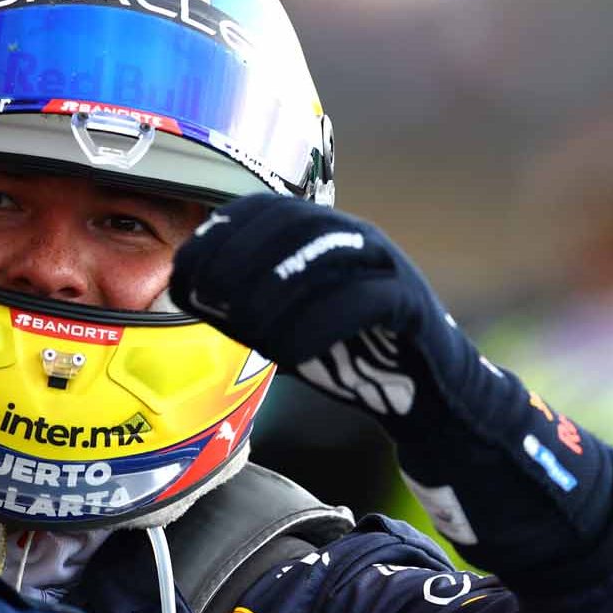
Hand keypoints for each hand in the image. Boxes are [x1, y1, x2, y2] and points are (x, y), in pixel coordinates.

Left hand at [171, 195, 612, 582]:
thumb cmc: (352, 358)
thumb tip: (184, 288)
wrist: (429, 400)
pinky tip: (288, 349)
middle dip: (240, 258)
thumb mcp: (286, 327)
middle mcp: (356, 240)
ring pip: (327, 254)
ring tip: (241, 323)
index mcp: (323, 237)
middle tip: (205, 298)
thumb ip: (245, 305)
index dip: (220, 237)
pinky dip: (321, 321)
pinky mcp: (413, 304)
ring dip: (275, 286)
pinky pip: (367, 299)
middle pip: (291, 225)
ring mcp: (388, 267)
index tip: (183, 273)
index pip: (265, 212)